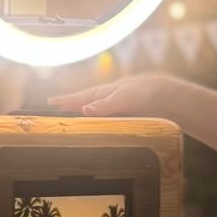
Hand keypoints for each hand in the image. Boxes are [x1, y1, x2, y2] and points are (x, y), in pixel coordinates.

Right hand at [43, 73, 175, 119]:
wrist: (167, 95)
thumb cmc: (145, 93)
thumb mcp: (123, 99)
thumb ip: (104, 105)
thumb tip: (84, 109)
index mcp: (102, 93)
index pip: (78, 98)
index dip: (63, 101)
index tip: (49, 102)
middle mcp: (106, 97)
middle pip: (83, 102)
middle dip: (68, 105)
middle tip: (54, 107)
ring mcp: (115, 104)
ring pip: (93, 110)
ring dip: (81, 113)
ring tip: (70, 116)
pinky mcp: (124, 112)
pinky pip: (104, 117)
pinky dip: (95, 119)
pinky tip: (96, 124)